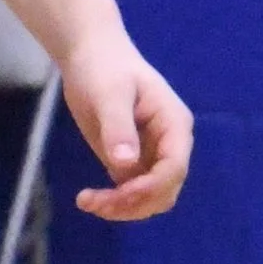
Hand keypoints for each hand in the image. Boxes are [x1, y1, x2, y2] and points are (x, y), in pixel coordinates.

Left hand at [60, 23, 192, 220]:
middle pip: (166, 189)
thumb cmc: (104, 68)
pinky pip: (133, 191)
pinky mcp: (133, 160)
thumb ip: (119, 128)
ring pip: (151, 197)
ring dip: (124, 207)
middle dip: (135, 202)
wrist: (91, 56)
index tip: (120, 193)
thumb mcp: (110, 94)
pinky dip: (115, 201)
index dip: (151, 186)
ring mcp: (153, 155)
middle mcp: (170, 146)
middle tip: (96, 203)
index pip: (174, 167)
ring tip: (88, 202)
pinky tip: (89, 198)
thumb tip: (125, 163)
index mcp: (174, 127)